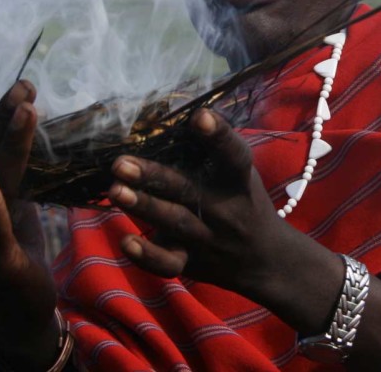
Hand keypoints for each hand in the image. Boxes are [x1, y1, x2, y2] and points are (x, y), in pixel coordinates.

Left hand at [106, 107, 293, 295]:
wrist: (265, 259)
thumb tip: (170, 115)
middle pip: (188, 190)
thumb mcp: (241, 175)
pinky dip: (148, 256)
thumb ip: (214, 153)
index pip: (233, 156)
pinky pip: (169, 264)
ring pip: (174, 222)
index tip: (199, 116)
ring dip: (143, 206)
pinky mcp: (192, 263)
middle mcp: (224, 209)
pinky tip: (126, 241)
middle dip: (154, 176)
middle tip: (120, 163)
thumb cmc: (244, 202)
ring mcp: (207, 238)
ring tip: (115, 190)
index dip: (219, 135)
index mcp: (238, 181)